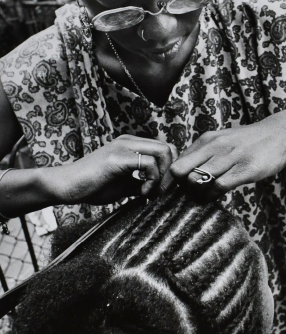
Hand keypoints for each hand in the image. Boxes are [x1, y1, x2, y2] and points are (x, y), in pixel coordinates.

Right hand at [52, 135, 177, 204]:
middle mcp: (130, 141)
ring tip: (151, 191)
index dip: (170, 169)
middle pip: (169, 148)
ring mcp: (124, 146)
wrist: (66, 186)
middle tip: (161, 190)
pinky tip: (143, 192)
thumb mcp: (125, 185)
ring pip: (163, 152)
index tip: (163, 188)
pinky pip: (149, 163)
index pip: (165, 149)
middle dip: (171, 172)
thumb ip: (142, 183)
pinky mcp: (118, 156)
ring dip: (164, 176)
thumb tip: (160, 191)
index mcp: (132, 144)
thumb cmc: (92, 186)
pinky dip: (153, 180)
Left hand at [160, 108, 285, 200]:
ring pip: (198, 179)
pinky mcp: (247, 169)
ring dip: (196, 194)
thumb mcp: (223, 141)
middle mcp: (216, 146)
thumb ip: (204, 154)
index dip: (173, 181)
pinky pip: (220, 186)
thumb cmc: (250, 142)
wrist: (281, 133)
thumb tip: (184, 175)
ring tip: (202, 197)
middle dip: (181, 188)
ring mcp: (231, 157)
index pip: (176, 163)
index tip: (177, 191)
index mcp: (207, 140)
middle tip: (188, 196)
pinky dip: (213, 196)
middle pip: (181, 172)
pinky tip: (216, 196)